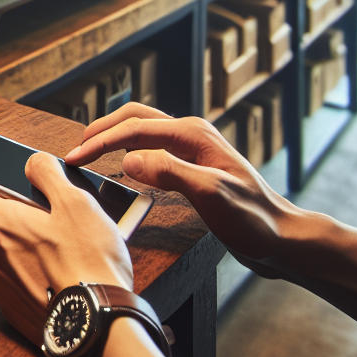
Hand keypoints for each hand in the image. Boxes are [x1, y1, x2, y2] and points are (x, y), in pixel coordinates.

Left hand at [0, 151, 133, 344]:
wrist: (97, 327)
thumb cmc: (88, 261)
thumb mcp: (75, 201)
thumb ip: (47, 174)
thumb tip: (33, 163)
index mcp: (0, 225)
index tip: (19, 192)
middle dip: (22, 224)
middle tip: (56, 224)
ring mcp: (3, 289)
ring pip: (11, 259)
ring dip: (30, 253)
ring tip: (68, 254)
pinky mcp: (18, 314)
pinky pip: (22, 287)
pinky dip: (37, 281)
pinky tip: (65, 280)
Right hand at [64, 103, 293, 264]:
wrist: (281, 239)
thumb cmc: (253, 220)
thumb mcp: (210, 194)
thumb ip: (169, 172)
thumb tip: (127, 160)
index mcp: (192, 133)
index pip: (134, 128)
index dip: (101, 142)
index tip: (75, 157)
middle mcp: (190, 133)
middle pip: (134, 118)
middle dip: (102, 130)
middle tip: (76, 150)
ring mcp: (191, 148)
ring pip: (141, 129)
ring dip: (113, 136)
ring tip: (89, 151)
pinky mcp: (191, 165)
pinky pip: (151, 146)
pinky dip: (128, 149)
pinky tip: (121, 165)